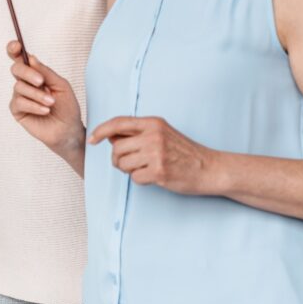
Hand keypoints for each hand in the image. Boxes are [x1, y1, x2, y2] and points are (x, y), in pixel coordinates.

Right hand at [7, 41, 85, 163]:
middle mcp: (25, 83)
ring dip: (37, 95)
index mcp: (35, 73)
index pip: (20, 58)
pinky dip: (34, 105)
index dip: (14, 49)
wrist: (69, 129)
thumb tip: (31, 58)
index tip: (16, 46)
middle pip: (16, 69)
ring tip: (51, 103)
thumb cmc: (67, 106)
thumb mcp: (60, 85)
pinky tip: (45, 110)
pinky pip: (19, 102)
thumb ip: (46, 72)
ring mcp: (20, 96)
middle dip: (28, 74)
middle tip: (41, 82)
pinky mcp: (17, 111)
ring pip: (19, 87)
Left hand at [89, 116, 220, 195]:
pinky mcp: (159, 172)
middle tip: (129, 164)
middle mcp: (154, 136)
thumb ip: (138, 133)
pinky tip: (154, 177)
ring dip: (129, 170)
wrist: (209, 168)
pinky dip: (140, 180)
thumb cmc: (183, 152)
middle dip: (118, 159)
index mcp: (153, 123)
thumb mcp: (162, 133)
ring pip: (123, 164)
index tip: (92, 139)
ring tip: (145, 169)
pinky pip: (134, 178)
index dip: (101, 131)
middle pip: (117, 148)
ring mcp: (157, 154)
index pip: (118, 123)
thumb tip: (111, 137)